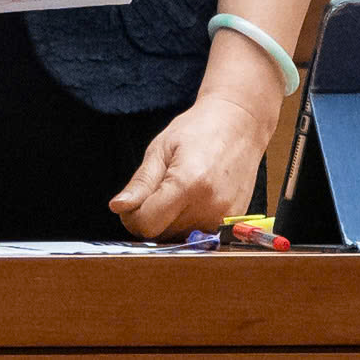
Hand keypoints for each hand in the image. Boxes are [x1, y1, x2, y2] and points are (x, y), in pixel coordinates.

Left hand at [109, 90, 278, 237]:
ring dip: (170, 222)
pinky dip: (189, 222)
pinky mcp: (233, 220)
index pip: (147, 224)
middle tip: (157, 189)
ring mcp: (224, 216)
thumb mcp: (161, 148)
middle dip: (151, 218)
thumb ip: (141, 183)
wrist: (241, 122)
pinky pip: (198, 235)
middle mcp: (209, 206)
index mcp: (188, 184)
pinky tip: (193, 197)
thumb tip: (118, 207)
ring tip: (178, 191)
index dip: (132, 216)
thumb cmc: (199, 128)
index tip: (133, 202)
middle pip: (162, 235)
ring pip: (179, 238)